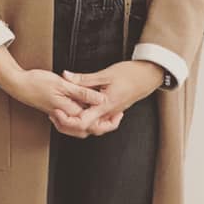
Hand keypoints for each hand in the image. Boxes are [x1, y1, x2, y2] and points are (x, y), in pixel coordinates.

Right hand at [3, 67, 106, 119]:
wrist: (17, 84)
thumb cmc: (36, 82)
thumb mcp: (62, 84)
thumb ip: (82, 92)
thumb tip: (101, 100)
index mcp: (69, 111)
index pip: (94, 122)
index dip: (108, 119)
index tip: (118, 111)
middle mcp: (65, 117)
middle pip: (89, 128)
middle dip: (104, 125)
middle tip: (116, 115)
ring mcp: (60, 115)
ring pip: (81, 126)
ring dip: (93, 122)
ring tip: (104, 113)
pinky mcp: (56, 111)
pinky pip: (73, 120)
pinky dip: (82, 118)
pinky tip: (85, 107)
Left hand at [49, 61, 163, 138]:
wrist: (147, 76)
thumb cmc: (129, 74)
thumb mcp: (105, 74)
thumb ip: (84, 78)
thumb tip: (66, 76)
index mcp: (105, 105)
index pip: (84, 122)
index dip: (68, 120)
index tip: (56, 111)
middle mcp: (108, 113)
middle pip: (86, 128)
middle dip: (69, 125)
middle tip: (55, 114)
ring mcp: (111, 113)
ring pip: (92, 126)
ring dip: (77, 122)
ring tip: (63, 112)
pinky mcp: (112, 110)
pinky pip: (98, 119)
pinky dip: (86, 117)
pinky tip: (79, 108)